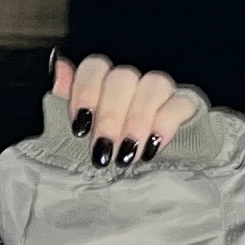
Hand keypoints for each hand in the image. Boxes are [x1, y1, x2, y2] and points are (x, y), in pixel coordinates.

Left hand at [53, 51, 202, 171]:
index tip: (79, 127)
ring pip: (153, 84)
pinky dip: (165, 125)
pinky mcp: (186, 105)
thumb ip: (66, 97)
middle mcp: (132, 80)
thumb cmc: (105, 150)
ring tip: (128, 153)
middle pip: (122, 78)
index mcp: (103, 81)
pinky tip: (152, 148)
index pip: (94, 67)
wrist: (145, 177)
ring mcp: (161, 90)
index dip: (85, 93)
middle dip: (110, 116)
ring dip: (138, 120)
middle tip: (104, 149)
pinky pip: (181, 103)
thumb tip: (58, 67)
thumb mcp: (79, 130)